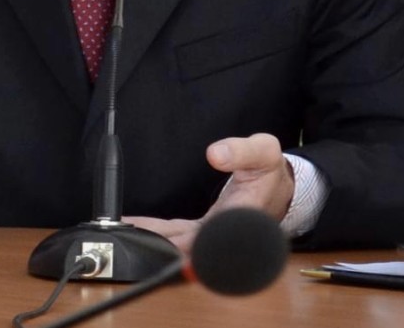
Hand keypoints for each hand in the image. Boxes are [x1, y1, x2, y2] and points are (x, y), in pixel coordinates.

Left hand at [124, 132, 293, 253]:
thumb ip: (242, 151)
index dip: (197, 251)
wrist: (280, 188)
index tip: (176, 253)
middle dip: (164, 248)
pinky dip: (156, 232)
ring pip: (180, 246)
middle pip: (192, 251)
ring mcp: (213, 236)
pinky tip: (135, 227)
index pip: (218, 242)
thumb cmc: (271, 172)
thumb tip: (215, 154)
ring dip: (155, 242)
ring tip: (124, 234)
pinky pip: (177, 235)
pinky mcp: (204, 232)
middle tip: (133, 239)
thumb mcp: (264, 152)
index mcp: (243, 220)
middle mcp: (226, 235)